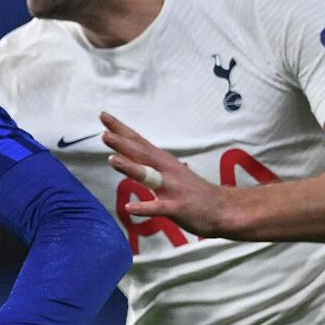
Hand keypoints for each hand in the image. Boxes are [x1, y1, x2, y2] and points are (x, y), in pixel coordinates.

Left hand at [100, 111, 232, 237]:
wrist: (221, 208)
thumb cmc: (189, 190)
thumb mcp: (168, 171)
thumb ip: (146, 163)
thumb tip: (122, 153)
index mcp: (162, 161)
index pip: (138, 141)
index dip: (121, 129)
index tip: (103, 115)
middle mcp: (166, 170)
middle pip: (141, 153)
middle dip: (122, 143)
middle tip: (104, 133)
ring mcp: (172, 188)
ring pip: (148, 176)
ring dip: (130, 167)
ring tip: (112, 159)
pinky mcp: (177, 207)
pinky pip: (158, 208)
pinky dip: (144, 207)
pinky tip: (129, 208)